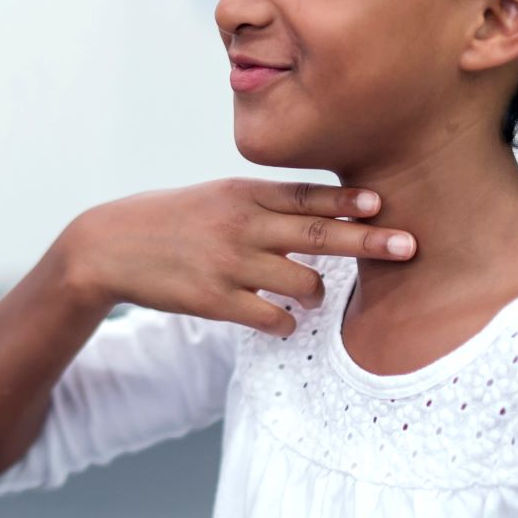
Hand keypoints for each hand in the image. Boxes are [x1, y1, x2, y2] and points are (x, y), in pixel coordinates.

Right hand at [51, 178, 416, 335]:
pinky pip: (272, 318)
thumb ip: (262, 203)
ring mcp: (229, 264)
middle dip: (369, 241)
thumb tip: (322, 210)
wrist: (108, 246)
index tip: (383, 203)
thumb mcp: (214, 197)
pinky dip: (286, 323)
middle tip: (409, 246)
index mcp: (241, 194)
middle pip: (318, 234)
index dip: (348, 200)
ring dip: (317, 294)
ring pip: (302, 284)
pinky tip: (283, 321)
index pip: (306, 195)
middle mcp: (240, 225)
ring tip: (312, 295)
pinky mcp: (215, 301)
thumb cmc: (169, 220)